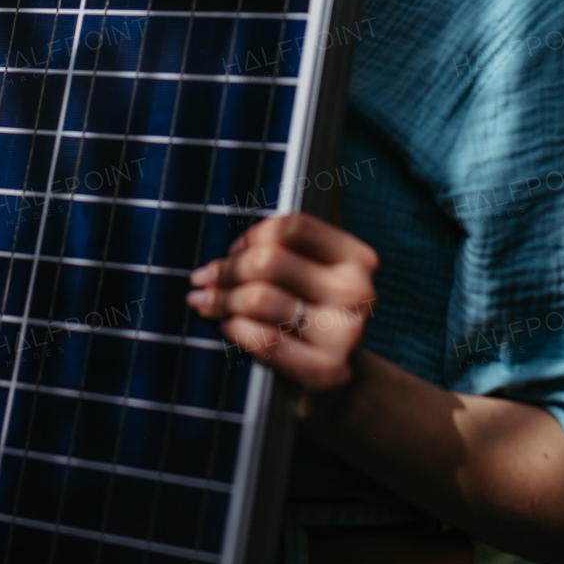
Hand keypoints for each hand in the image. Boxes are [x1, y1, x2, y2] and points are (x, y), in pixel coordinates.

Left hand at [187, 212, 376, 394]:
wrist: (338, 388)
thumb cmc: (312, 315)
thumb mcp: (315, 271)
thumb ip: (301, 234)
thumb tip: (313, 175)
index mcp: (357, 257)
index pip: (290, 226)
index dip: (252, 234)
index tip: (234, 248)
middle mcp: (358, 292)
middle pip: (268, 260)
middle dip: (227, 269)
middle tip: (204, 278)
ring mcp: (345, 334)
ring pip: (259, 299)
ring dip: (222, 300)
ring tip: (204, 302)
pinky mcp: (327, 371)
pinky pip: (265, 340)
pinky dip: (236, 329)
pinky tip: (227, 326)